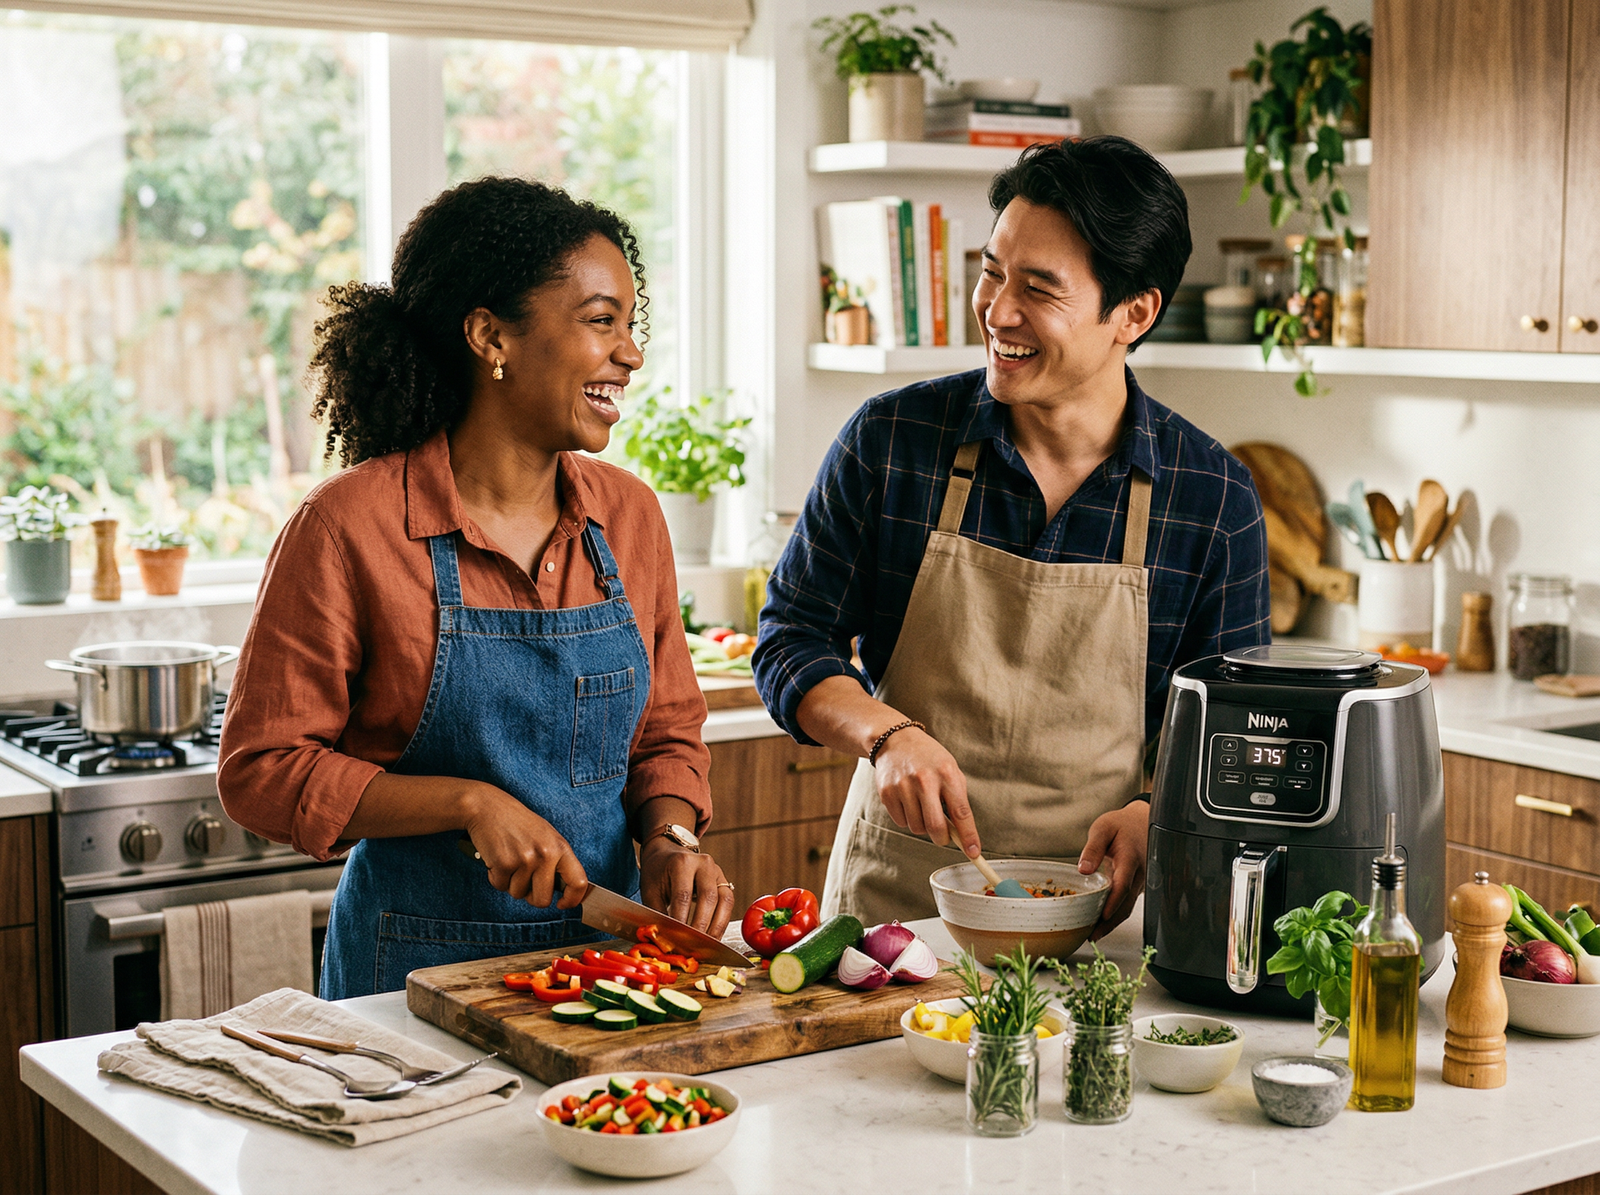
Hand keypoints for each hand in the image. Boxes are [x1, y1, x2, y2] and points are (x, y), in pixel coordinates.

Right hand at [461, 783, 586, 910]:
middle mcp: (546, 854)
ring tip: (509, 859)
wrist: (488, 807)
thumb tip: (563, 891)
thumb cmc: (517, 823)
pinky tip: (497, 858)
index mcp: (560, 847)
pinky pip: (500, 887)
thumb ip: (556, 860)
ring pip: (518, 894)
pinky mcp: (504, 863)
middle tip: (523, 878)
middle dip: (531, 896)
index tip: (562, 904)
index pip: (579, 882)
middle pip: (543, 899)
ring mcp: (525, 859)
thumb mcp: (546, 836)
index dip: (572, 900)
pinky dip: (495, 877)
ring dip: (510, 883)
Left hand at [638, 835, 735, 937]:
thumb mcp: (651, 891)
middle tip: (693, 946)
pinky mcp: (724, 881)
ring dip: (716, 926)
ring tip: (707, 946)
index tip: (677, 940)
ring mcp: (717, 871)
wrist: (667, 854)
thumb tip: (665, 940)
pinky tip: (713, 936)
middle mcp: (704, 863)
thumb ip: (658, 915)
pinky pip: (728, 903)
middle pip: (708, 898)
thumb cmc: (657, 873)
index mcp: (682, 862)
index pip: (683, 896)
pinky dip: (722, 922)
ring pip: (724, 901)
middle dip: (701, 926)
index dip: (681, 921)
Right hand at [873, 727, 980, 855]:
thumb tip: (962, 833)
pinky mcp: (887, 793)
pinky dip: (907, 818)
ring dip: (922, 826)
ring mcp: (903, 787)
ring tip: (922, 806)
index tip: (973, 852)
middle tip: (943, 836)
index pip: (961, 812)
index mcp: (946, 774)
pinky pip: (901, 822)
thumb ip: (957, 799)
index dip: (969, 836)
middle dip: (942, 839)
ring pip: (917, 828)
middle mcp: (924, 780)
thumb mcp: (950, 770)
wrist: (895, 740)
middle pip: (935, 827)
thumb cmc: (929, 759)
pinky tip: (908, 801)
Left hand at [1079, 800, 1149, 939]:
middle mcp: (1139, 873)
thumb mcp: (1103, 828)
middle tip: (1093, 935)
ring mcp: (1141, 881)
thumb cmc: (1122, 825)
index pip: (1124, 884)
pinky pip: (1128, 903)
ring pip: (1129, 906)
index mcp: (1130, 858)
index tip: (1102, 916)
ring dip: (1113, 922)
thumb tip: (1083, 869)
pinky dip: (1116, 914)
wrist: (1142, 822)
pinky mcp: (1138, 885)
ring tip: (1094, 934)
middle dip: (1111, 922)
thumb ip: (1093, 848)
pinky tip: (1102, 922)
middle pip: (1127, 903)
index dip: (1113, 902)